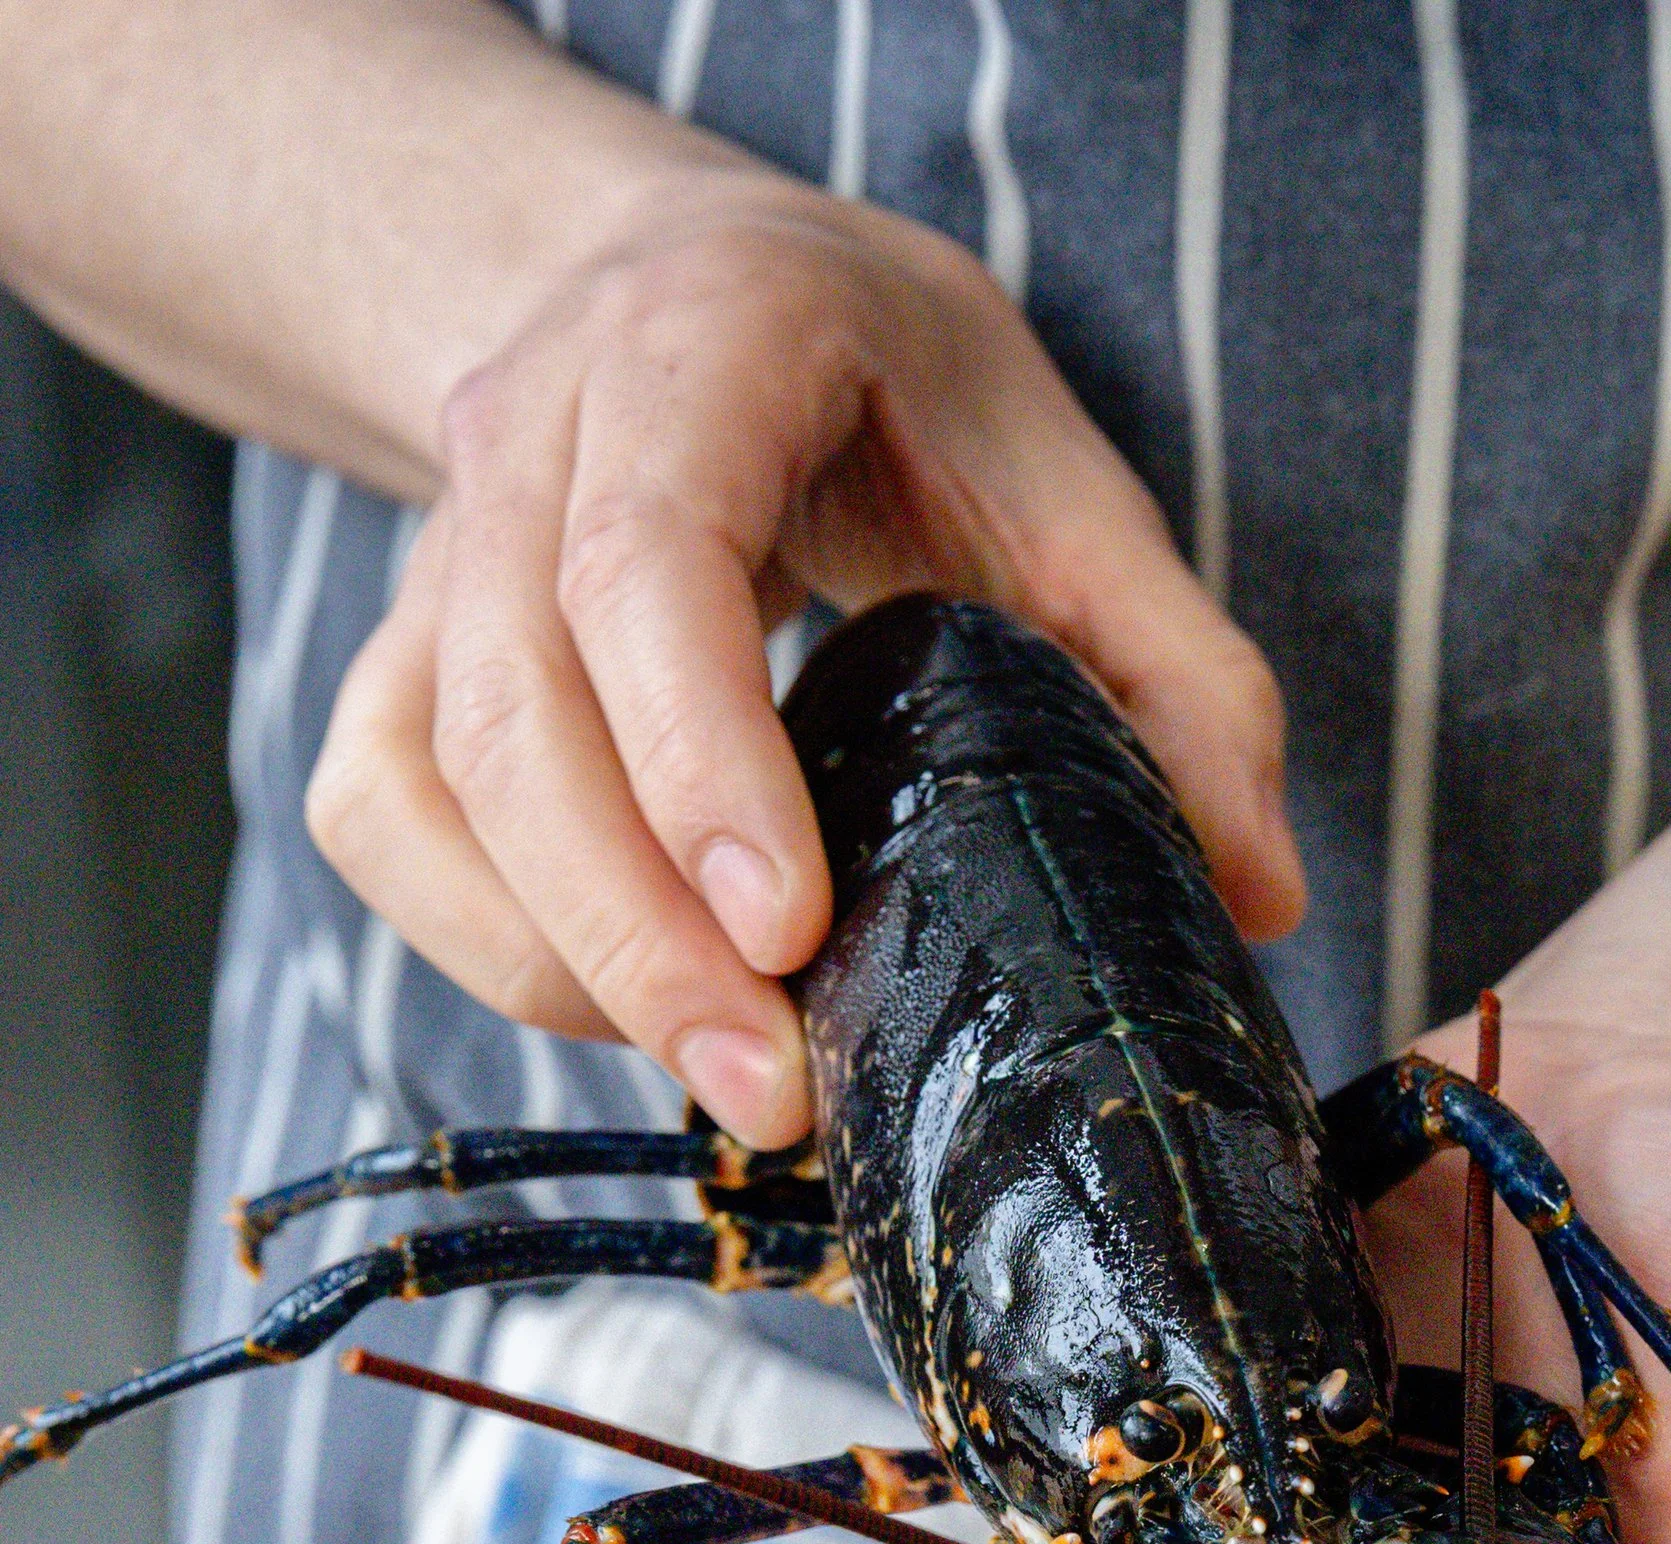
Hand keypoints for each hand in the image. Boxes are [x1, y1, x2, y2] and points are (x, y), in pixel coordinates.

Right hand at [306, 172, 1301, 1143]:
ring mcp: (438, 548)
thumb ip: (1177, 675)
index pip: (644, 564)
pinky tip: (626, 1010)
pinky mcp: (403, 653)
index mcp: (697, 350)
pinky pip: (381, 820)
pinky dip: (489, 943)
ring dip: (566, 966)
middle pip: (514, 711)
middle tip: (772, 1094)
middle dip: (636, 936)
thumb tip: (1259, 893)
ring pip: (426, 781)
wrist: (702, 290)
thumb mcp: (1064, 482)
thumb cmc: (889, 391)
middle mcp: (529, 435)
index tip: (785, 930)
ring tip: (730, 1084)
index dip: (699, 759)